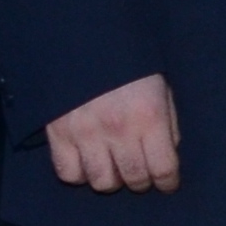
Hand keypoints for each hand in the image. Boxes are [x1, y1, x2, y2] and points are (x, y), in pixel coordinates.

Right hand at [45, 73, 179, 193]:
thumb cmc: (130, 66)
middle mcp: (118, 129)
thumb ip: (167, 125)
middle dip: (142, 182)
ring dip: (112, 180)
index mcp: (149, 116)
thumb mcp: (161, 89)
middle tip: (140, 174)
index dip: (168, 182)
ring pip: (101, 182)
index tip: (167, 184)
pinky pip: (68, 173)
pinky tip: (87, 162)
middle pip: (133, 178)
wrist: (84, 41)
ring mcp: (85, 133)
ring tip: (113, 167)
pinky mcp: (58, 133)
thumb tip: (166, 155)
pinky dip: (80, 174)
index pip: (163, 168)